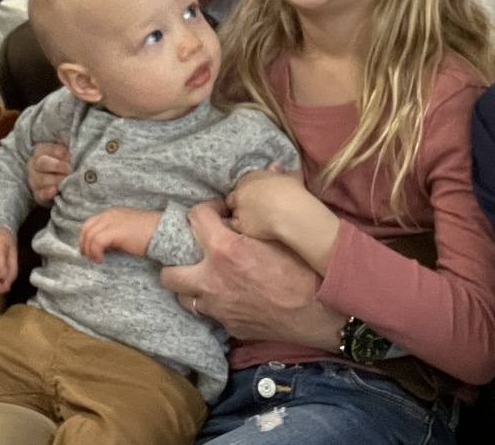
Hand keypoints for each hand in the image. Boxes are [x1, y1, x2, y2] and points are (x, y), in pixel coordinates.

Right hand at [27, 140, 70, 206]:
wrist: (55, 182)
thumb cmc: (62, 163)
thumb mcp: (63, 152)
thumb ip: (66, 146)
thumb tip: (74, 138)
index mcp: (41, 150)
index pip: (50, 149)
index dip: (62, 153)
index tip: (72, 156)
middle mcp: (34, 164)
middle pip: (43, 163)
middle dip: (58, 166)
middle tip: (70, 169)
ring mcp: (33, 180)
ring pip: (41, 179)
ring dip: (57, 180)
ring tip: (68, 180)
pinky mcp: (37, 194)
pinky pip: (40, 194)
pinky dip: (48, 193)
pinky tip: (56, 190)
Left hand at [79, 207, 161, 262]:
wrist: (163, 232)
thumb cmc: (148, 234)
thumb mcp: (128, 230)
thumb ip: (115, 234)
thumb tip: (104, 248)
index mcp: (113, 213)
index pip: (90, 223)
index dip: (86, 238)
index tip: (89, 251)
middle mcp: (110, 215)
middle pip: (86, 227)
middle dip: (84, 244)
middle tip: (89, 257)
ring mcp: (112, 221)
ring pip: (89, 235)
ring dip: (89, 250)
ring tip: (97, 260)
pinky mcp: (115, 231)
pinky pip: (96, 242)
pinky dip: (95, 252)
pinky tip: (101, 260)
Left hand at [159, 202, 344, 348]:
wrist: (325, 315)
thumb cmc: (307, 270)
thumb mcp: (284, 233)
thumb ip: (265, 206)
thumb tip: (271, 167)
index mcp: (225, 251)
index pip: (195, 218)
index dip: (207, 210)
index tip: (218, 213)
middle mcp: (213, 281)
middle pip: (169, 272)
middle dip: (177, 259)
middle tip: (197, 250)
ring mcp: (219, 308)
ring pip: (184, 298)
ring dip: (191, 285)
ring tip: (208, 275)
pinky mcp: (230, 327)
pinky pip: (210, 313)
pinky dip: (214, 302)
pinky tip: (231, 294)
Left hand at [226, 165, 312, 242]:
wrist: (290, 214)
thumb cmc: (292, 193)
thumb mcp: (288, 177)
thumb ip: (279, 172)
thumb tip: (276, 166)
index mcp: (251, 177)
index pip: (243, 182)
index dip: (248, 189)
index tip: (255, 195)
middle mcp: (241, 191)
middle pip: (233, 197)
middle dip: (240, 202)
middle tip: (252, 208)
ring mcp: (238, 208)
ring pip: (232, 211)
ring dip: (240, 214)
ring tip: (252, 220)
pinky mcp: (240, 224)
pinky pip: (234, 225)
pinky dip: (239, 226)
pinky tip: (248, 228)